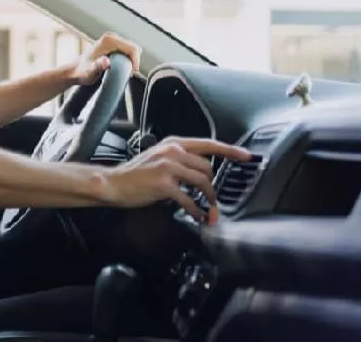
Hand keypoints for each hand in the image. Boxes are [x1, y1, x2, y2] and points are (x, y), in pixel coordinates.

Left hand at [70, 32, 141, 85]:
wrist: (75, 70)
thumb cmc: (82, 72)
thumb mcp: (90, 72)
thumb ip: (98, 66)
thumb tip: (106, 62)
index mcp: (109, 40)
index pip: (133, 48)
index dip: (135, 62)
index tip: (130, 73)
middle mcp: (112, 37)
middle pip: (134, 48)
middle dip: (134, 61)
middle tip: (126, 74)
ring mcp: (112, 40)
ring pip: (132, 50)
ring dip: (131, 61)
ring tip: (122, 72)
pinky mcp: (113, 44)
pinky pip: (127, 51)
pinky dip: (127, 60)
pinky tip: (120, 68)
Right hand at [97, 137, 252, 223]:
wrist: (113, 183)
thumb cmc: (135, 174)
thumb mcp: (159, 158)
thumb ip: (180, 160)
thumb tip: (201, 170)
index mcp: (174, 143)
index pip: (209, 144)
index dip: (231, 150)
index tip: (246, 156)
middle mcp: (173, 151)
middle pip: (208, 167)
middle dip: (214, 186)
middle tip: (214, 198)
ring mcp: (169, 167)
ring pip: (203, 182)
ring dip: (209, 198)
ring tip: (209, 209)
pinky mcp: (164, 184)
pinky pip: (189, 199)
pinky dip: (197, 210)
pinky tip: (198, 216)